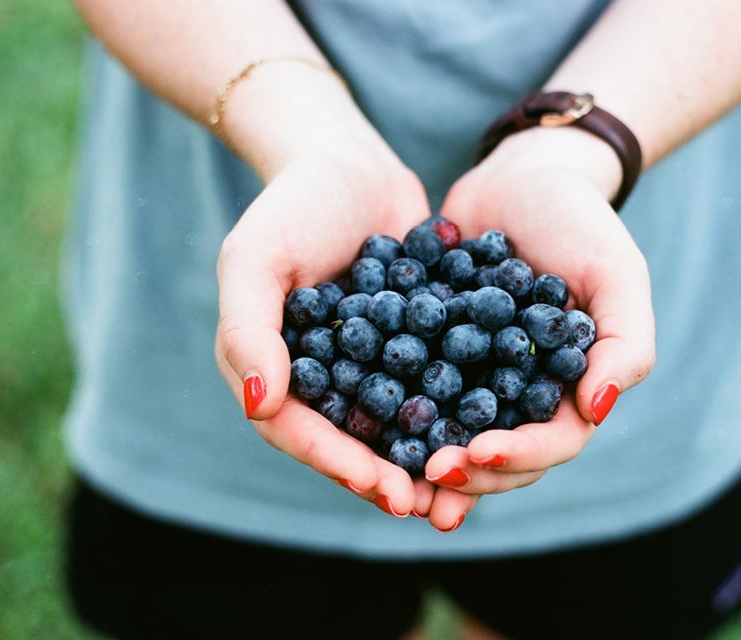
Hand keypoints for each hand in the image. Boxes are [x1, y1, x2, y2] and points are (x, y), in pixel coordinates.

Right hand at [215, 139, 435, 519]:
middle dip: (387, 475)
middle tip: (428, 506)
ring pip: (394, 422)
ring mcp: (369, 362)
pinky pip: (431, 383)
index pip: (299, 430)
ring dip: (424, 457)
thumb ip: (247, 331)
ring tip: (463, 484)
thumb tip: (260, 407)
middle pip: (350, 439)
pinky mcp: (412, 344)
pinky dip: (456, 408)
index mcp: (274, 369)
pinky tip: (493, 427)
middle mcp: (320, 376)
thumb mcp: (255, 258)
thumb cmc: (291, 206)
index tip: (383, 489)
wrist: (349, 163)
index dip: (339, 464)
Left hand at [424, 127, 655, 520]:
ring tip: (392, 480)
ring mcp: (474, 377)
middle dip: (467, 472)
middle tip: (429, 474)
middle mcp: (521, 393)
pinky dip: (391, 413)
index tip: (478, 453)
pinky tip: (360, 426)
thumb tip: (598, 410)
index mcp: (569, 388)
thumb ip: (625, 343)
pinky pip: (411, 390)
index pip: (551, 442)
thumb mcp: (616, 273)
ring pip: (452, 434)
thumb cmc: (579, 221)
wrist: (520, 176)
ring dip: (425, 463)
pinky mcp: (433, 353)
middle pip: (498, 454)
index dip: (518, 456)